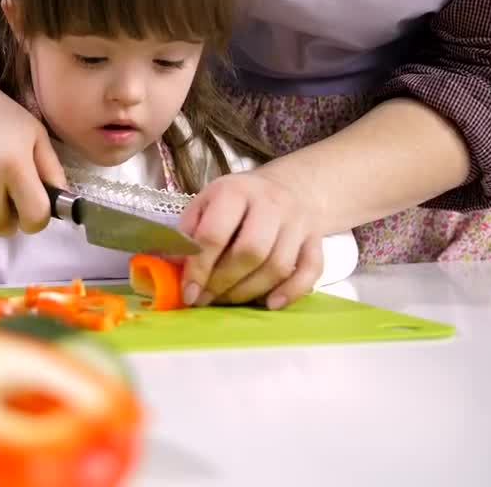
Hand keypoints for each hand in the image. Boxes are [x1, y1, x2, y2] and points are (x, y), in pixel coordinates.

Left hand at [177, 171, 323, 309]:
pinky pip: (310, 271)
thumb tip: (173, 266)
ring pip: (278, 266)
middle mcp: (271, 203)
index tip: (189, 293)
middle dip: (224, 283)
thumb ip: (188, 232)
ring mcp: (298, 222)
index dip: (199, 269)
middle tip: (207, 299)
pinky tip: (269, 304)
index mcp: (235, 191)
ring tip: (229, 300)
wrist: (288, 187)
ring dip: (250, 292)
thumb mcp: (206, 203)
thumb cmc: (237, 201)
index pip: (215, 234)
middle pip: (251, 252)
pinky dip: (290, 292)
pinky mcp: (317, 239)